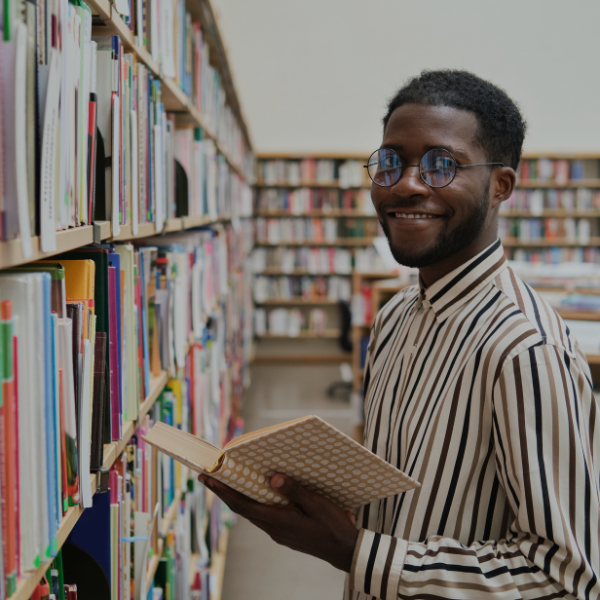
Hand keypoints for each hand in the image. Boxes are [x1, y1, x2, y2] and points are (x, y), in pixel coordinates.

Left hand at [198, 472, 359, 571]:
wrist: (345, 551)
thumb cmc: (333, 527)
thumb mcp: (316, 504)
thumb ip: (294, 491)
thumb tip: (273, 477)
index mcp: (278, 520)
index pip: (242, 505)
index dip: (222, 491)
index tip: (206, 478)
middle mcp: (273, 528)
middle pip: (242, 508)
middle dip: (225, 492)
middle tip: (210, 476)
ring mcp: (279, 533)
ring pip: (252, 513)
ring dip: (238, 498)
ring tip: (229, 482)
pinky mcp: (285, 533)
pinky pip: (263, 516)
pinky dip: (254, 503)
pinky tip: (259, 494)